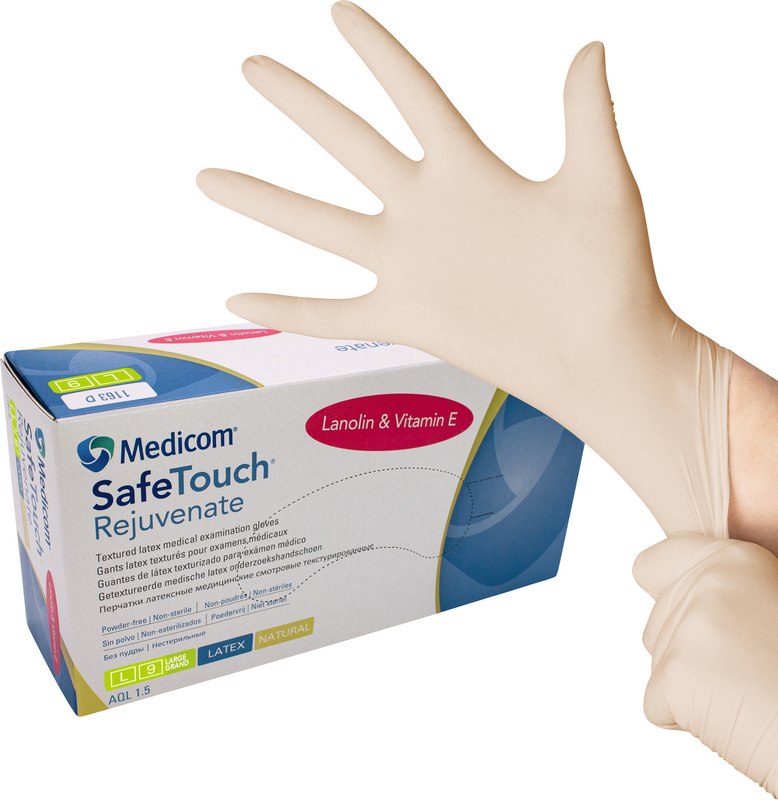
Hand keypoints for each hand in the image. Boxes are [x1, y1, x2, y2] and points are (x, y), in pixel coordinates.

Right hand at [197, 1, 732, 537]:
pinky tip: (237, 299)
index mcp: (471, 173)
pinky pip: (331, 315)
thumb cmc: (612, 273)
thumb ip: (587, 115)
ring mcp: (411, 265)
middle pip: (349, 144)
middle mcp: (428, 212)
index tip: (337, 13)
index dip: (377, 54)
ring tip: (209, 176)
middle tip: (252, 66)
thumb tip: (590, 47)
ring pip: (320, 225)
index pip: (413, 96)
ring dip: (265, 200)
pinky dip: (285, 310)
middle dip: (301, 104)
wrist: (603, 354)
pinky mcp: (405, 318)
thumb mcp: (601, 183)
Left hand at [633, 533, 777, 795]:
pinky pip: (656, 705)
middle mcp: (703, 584)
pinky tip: (735, 720)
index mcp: (734, 559)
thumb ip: (733, 595)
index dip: (666, 593)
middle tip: (742, 672)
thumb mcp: (772, 602)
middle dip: (686, 651)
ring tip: (746, 694)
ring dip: (691, 685)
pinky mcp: (674, 677)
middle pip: (655, 623)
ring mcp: (686, 629)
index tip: (697, 622)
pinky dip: (685, 720)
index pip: (651, 566)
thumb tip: (699, 610)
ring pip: (658, 664)